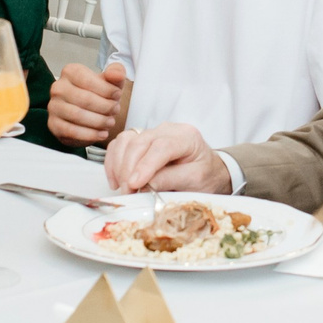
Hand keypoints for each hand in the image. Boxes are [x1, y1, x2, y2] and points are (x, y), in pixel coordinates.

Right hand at [48, 61, 130, 145]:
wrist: (86, 114)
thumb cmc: (97, 95)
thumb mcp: (110, 82)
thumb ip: (116, 73)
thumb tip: (116, 74)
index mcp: (70, 72)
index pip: (88, 80)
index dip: (107, 89)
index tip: (117, 95)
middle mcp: (58, 88)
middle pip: (85, 99)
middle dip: (105, 107)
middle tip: (115, 110)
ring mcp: (54, 107)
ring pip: (78, 115)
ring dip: (99, 121)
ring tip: (110, 122)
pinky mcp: (54, 125)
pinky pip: (72, 131)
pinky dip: (90, 134)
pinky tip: (101, 133)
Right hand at [104, 122, 231, 194]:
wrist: (208, 171)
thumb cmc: (205, 175)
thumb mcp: (194, 181)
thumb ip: (170, 180)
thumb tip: (144, 185)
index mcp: (187, 136)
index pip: (162, 146)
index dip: (145, 165)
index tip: (135, 184)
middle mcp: (167, 130)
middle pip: (140, 142)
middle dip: (129, 169)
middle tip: (128, 192)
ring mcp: (152, 132)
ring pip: (126, 141)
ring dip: (119, 166)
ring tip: (123, 188)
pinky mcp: (140, 139)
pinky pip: (119, 145)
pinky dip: (114, 162)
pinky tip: (117, 181)